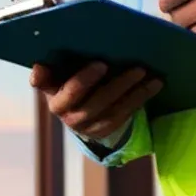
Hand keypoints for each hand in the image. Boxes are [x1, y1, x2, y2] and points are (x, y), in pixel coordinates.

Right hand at [30, 61, 162, 141]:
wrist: (72, 108)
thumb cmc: (64, 80)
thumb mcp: (55, 74)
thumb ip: (51, 69)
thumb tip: (41, 65)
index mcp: (55, 101)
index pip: (62, 91)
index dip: (79, 81)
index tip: (100, 64)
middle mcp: (70, 117)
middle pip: (94, 103)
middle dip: (116, 84)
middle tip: (135, 67)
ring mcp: (89, 127)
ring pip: (113, 111)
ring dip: (133, 92)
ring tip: (148, 74)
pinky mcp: (105, 131)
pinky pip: (125, 116)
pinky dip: (140, 99)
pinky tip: (154, 85)